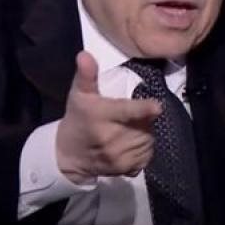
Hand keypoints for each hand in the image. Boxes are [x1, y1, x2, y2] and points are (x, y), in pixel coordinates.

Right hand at [56, 51, 160, 183]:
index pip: (126, 112)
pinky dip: (144, 148)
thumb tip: (85, 54)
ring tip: (129, 128)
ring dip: (145, 132)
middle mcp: (111, 139)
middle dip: (144, 119)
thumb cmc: (78, 118)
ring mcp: (118, 157)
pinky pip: (147, 156)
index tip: (156, 106)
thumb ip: (87, 74)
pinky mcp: (125, 169)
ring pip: (148, 140)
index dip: (143, 109)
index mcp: (101, 116)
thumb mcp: (79, 94)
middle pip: (144, 125)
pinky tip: (131, 142)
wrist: (68, 154)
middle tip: (129, 116)